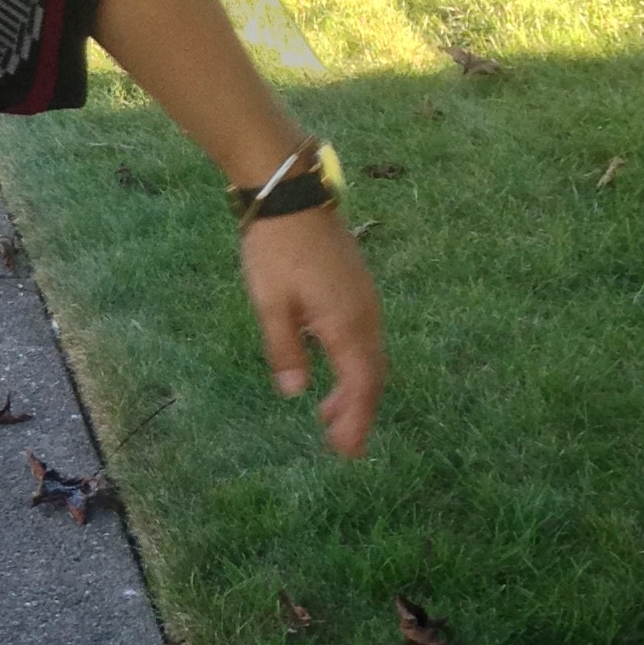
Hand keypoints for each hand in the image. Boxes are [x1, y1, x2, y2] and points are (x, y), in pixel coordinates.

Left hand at [238, 210, 385, 456]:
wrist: (290, 193)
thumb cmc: (275, 248)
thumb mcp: (270, 303)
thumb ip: (285, 348)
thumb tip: (295, 392)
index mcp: (346, 323)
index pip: (361, 384)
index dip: (357, 420)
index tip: (347, 451)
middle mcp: (366, 315)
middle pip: (372, 375)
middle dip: (358, 412)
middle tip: (341, 445)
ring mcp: (365, 300)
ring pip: (369, 356)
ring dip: (354, 389)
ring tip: (329, 415)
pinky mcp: (358, 288)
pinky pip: (364, 338)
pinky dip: (353, 364)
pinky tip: (331, 371)